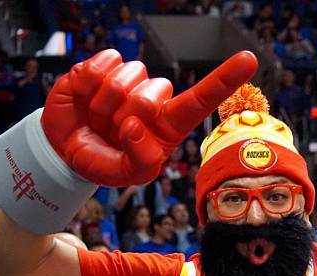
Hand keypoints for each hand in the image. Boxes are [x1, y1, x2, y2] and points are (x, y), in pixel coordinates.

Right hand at [41, 49, 257, 186]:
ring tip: (98, 118)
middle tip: (111, 131)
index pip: (201, 99)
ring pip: (125, 79)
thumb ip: (142, 160)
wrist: (67, 149)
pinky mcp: (104, 65)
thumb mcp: (128, 174)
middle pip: (152, 93)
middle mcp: (155, 98)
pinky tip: (86, 98)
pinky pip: (101, 64)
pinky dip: (87, 86)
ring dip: (103, 105)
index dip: (224, 80)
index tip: (248, 60)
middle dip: (125, 116)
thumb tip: (135, 126)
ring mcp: (130, 79)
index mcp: (169, 123)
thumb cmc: (107, 162)